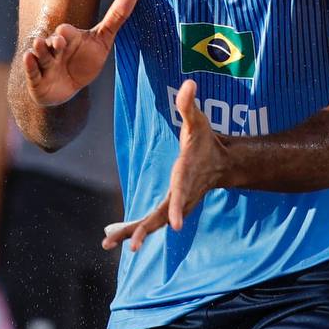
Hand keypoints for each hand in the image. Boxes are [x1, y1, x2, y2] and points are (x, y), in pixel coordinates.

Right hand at [22, 0, 137, 106]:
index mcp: (69, 38)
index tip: (65, 32)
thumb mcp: (103, 40)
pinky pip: (32, 71)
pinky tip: (28, 58)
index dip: (66, 33)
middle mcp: (55, 48)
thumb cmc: (84, 61)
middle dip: (53, 43)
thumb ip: (116, 16)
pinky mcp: (37, 79)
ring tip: (38, 47)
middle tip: (58, 42)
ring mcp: (45, 63)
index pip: (66, 32)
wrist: (67, 87)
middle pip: (52, 43)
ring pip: (41, 55)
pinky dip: (29, 65)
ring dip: (39, 51)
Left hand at [102, 80, 227, 251]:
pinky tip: (114, 236)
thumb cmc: (206, 141)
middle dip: (145, 231)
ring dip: (132, 234)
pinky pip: (150, 222)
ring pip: (153, 224)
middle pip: (162, 217)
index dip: (177, 209)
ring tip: (107, 243)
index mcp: (186, 175)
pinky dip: (134, 229)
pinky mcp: (170, 208)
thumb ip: (189, 104)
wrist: (221, 163)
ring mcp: (176, 205)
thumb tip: (188, 82)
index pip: (182, 193)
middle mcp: (180, 195)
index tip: (175, 226)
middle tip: (130, 246)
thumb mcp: (199, 120)